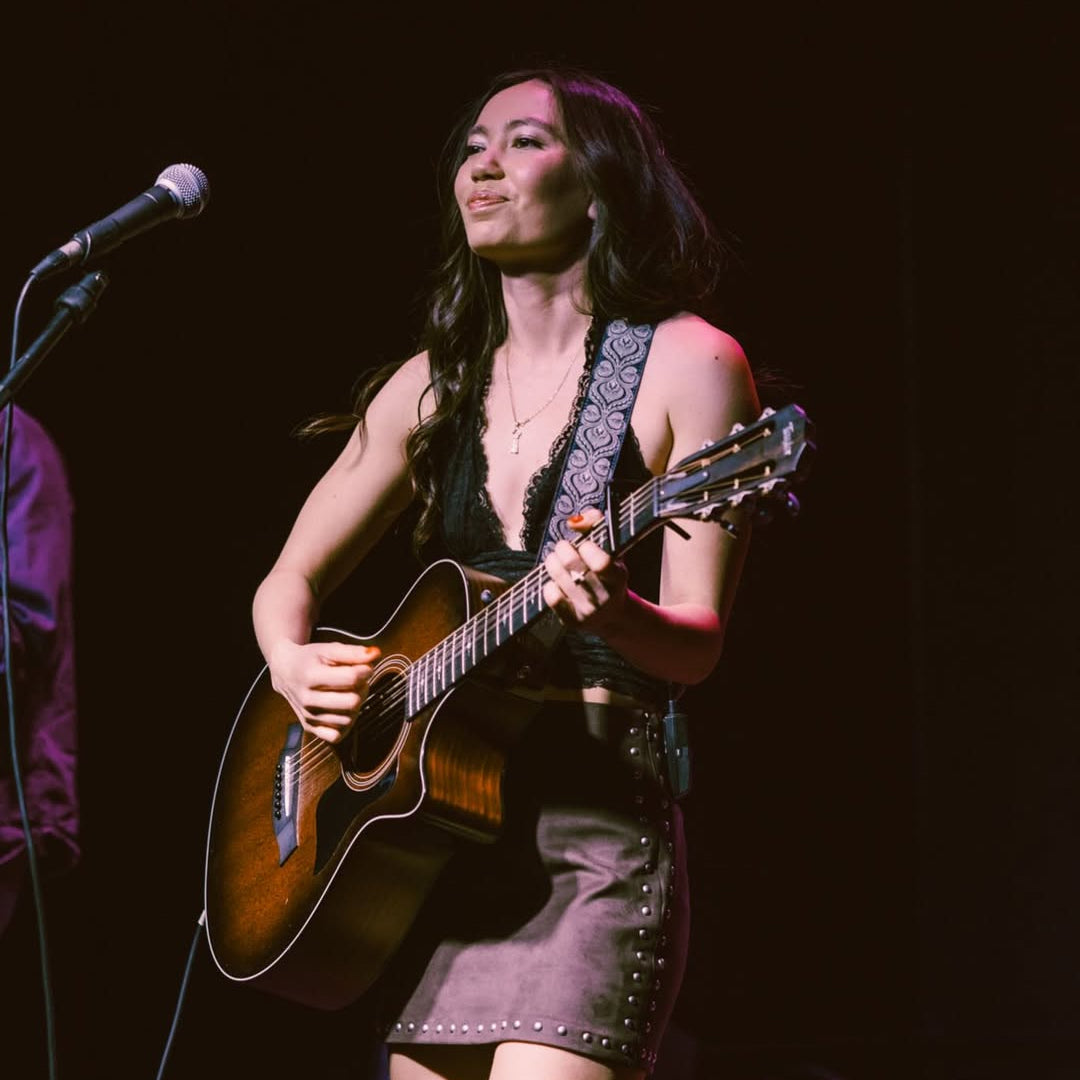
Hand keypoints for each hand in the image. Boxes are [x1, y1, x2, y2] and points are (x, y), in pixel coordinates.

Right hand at [268, 639, 380, 743]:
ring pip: (348, 719)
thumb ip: (353, 652)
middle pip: (352, 702)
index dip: (366, 670)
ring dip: (355, 705)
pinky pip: (337, 736)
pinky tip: (342, 709)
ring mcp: (308, 716)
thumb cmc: (310, 659)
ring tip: (349, 692)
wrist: (286, 672)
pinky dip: (344, 724)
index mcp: (310, 676)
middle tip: (358, 681)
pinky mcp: (310, 728)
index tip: (365, 667)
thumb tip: (375, 655)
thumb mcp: (328, 649)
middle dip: (362, 689)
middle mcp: (307, 699)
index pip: (352, 679)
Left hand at [542, 508, 627, 631]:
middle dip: (562, 548)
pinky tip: (556, 581)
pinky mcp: (572, 621)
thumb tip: (573, 522)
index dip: (587, 547)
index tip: (585, 544)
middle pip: (571, 564)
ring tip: (557, 560)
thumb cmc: (609, 574)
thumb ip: (596, 524)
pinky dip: (549, 584)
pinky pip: (551, 596)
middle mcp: (604, 596)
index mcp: (618, 577)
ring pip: (557, 576)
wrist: (613, 616)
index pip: (600, 562)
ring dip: (552, 562)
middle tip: (564, 548)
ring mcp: (588, 610)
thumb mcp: (612, 548)